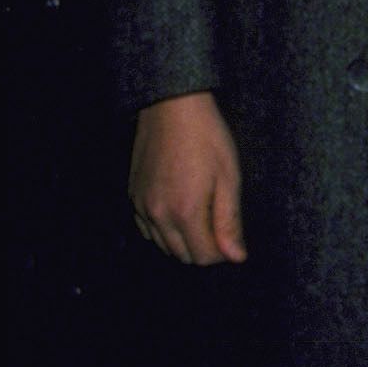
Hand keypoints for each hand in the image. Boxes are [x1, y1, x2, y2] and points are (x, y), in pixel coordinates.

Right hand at [130, 91, 245, 263]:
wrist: (172, 109)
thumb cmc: (207, 139)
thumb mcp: (229, 178)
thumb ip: (229, 221)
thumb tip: (236, 257)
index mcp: (185, 212)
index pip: (204, 256)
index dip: (223, 253)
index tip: (234, 238)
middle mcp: (158, 215)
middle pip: (182, 255)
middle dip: (205, 250)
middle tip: (221, 228)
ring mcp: (140, 206)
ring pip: (163, 245)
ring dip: (184, 242)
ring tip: (203, 218)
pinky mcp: (132, 196)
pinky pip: (146, 229)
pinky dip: (163, 231)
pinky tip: (180, 213)